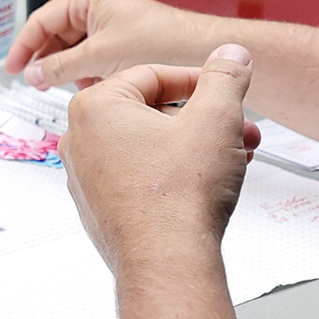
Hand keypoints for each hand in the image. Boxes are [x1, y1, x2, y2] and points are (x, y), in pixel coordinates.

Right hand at [7, 0, 230, 91]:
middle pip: (56, 37)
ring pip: (74, 52)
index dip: (24, 47)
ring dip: (71, 71)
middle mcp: (96, 9)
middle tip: (36, 83)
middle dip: (49, 61)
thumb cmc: (160, 42)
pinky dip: (89, 75)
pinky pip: (92, 60)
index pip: (41, 21)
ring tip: (73, 86)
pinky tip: (95, 87)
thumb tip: (34, 75)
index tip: (12, 68)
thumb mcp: (99, 57)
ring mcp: (109, 27)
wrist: (199, 54)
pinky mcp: (121, 45)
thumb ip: (60, 67)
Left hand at [62, 47, 260, 274]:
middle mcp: (80, 141)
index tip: (224, 89)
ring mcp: (86, 178)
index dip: (199, 81)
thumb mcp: (216, 118)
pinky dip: (174, 174)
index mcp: (94, 108)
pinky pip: (140, 177)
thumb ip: (225, 77)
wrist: (167, 263)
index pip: (153, 75)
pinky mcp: (100, 208)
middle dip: (203, 120)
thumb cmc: (179, 197)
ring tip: (234, 158)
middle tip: (238, 129)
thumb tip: (231, 55)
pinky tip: (207, 185)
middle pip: (152, 112)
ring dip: (195, 147)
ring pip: (150, 146)